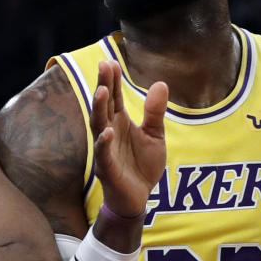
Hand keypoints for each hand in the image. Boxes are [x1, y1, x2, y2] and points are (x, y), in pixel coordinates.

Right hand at [90, 59, 167, 217]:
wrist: (138, 198)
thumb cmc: (142, 166)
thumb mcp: (155, 135)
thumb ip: (155, 112)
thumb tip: (161, 83)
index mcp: (119, 122)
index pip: (115, 97)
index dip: (113, 80)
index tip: (111, 61)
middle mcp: (109, 132)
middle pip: (104, 106)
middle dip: (103, 86)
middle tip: (104, 65)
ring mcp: (106, 150)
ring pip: (99, 126)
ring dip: (99, 109)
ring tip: (102, 91)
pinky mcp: (107, 169)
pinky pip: (103, 154)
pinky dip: (104, 143)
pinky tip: (108, 132)